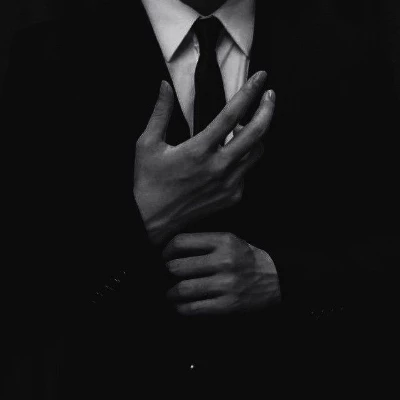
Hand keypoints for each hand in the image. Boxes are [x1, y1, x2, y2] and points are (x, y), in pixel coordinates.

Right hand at [133, 72, 274, 245]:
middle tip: (270, 96)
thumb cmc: (148, 181)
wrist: (153, 218)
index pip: (231, 115)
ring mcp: (228, 184)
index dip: (249, 92)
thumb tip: (165, 86)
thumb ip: (160, 113)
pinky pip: (247, 172)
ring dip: (257, 136)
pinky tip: (230, 156)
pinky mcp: (232, 196)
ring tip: (245, 128)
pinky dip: (243, 159)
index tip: (260, 77)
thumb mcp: (147, 144)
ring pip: (256, 153)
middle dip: (268, 110)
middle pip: (256, 133)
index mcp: (199, 150)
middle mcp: (219, 167)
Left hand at [163, 233, 280, 315]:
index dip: (167, 250)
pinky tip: (180, 306)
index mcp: (223, 241)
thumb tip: (173, 250)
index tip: (165, 256)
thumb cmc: (247, 258)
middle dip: (167, 272)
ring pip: (183, 289)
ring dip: (171, 292)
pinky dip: (181, 308)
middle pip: (178, 266)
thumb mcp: (231, 240)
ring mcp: (225, 284)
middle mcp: (224, 261)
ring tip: (171, 293)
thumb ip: (205, 242)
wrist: (276, 278)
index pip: (182, 242)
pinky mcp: (228, 305)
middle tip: (166, 274)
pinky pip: (194, 308)